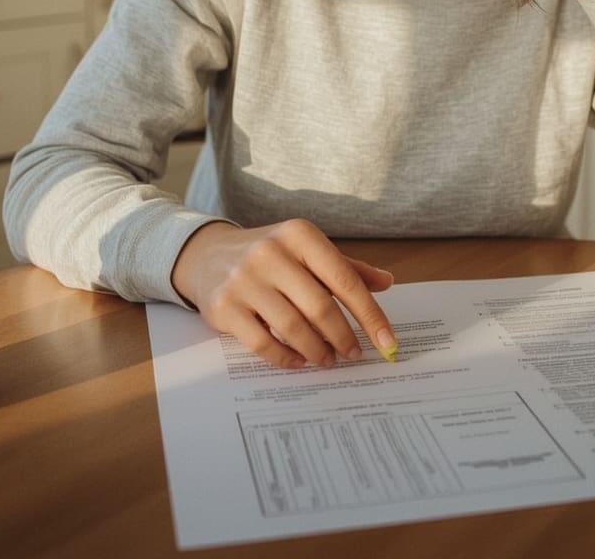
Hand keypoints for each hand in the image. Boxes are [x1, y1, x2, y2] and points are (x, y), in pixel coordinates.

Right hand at [169, 220, 396, 368]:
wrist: (207, 255)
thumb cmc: (269, 256)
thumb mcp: (306, 250)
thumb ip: (346, 267)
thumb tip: (386, 283)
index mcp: (299, 235)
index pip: (345, 279)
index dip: (370, 315)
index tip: (388, 342)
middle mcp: (271, 253)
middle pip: (320, 307)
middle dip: (343, 337)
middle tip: (353, 354)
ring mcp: (244, 280)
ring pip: (292, 327)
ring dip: (317, 350)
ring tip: (327, 359)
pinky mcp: (224, 307)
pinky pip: (262, 343)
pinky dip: (285, 357)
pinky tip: (298, 360)